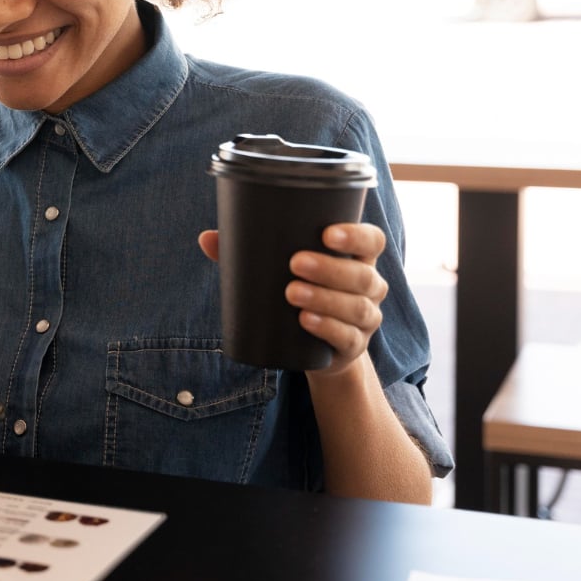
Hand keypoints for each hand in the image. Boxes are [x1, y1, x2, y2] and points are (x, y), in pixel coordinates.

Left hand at [198, 223, 389, 376]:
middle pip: (363, 274)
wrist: (315, 347)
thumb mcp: (281, 270)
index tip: (327, 233)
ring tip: (292, 293)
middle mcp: (369, 285)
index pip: (372, 240)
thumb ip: (248, 252)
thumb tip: (207, 238)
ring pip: (356, 306)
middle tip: (295, 263)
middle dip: (330, 268)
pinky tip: (306, 321)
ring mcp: (366, 317)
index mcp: (356, 257)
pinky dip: (328, 328)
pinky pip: (348, 337)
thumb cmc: (299, 290)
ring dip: (325, 299)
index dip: (356, 235)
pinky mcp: (354, 345)